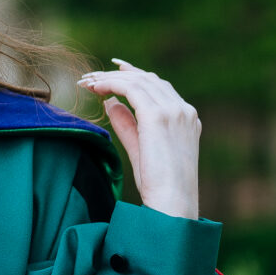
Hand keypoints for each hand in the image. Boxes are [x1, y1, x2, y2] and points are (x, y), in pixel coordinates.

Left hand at [78, 60, 200, 219]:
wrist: (172, 204)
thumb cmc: (159, 187)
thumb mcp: (141, 150)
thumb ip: (128, 125)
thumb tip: (110, 104)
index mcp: (187, 119)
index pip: (159, 86)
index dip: (135, 74)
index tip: (114, 70)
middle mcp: (183, 110)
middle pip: (148, 79)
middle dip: (117, 75)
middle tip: (92, 77)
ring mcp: (173, 111)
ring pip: (138, 81)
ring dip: (110, 78)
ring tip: (88, 82)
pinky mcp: (158, 116)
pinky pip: (130, 89)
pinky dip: (111, 84)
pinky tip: (96, 88)